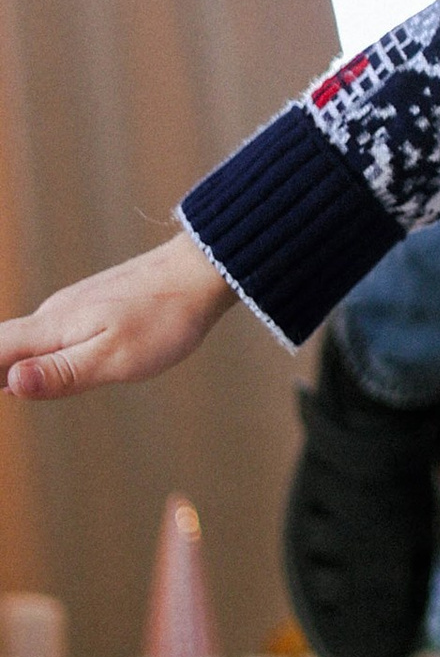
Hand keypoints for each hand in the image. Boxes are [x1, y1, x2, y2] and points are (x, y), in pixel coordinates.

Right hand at [2, 234, 234, 399]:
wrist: (202, 270)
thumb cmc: (165, 318)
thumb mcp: (115, 357)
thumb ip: (62, 372)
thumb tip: (11, 384)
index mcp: (54, 327)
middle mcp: (55, 313)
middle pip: (4, 344)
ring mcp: (74, 307)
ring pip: (28, 338)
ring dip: (8, 362)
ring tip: (3, 385)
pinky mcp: (94, 306)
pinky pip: (51, 332)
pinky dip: (35, 352)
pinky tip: (38, 367)